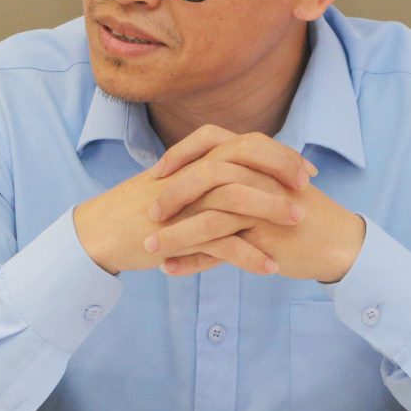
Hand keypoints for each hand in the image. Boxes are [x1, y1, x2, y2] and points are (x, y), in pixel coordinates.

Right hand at [73, 125, 315, 275]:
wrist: (102, 232)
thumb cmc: (142, 209)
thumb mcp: (181, 183)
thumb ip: (210, 176)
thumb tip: (246, 176)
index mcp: (196, 159)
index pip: (247, 143)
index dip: (281, 154)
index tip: (306, 170)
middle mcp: (193, 172)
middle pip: (246, 157)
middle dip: (282, 170)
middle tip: (308, 188)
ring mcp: (186, 202)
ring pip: (237, 195)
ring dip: (272, 207)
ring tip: (299, 222)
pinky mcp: (179, 233)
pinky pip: (220, 242)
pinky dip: (248, 255)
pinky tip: (269, 267)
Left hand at [147, 126, 365, 281]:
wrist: (336, 241)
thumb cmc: (299, 214)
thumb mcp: (267, 186)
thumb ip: (238, 177)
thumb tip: (198, 178)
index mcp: (257, 158)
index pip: (210, 140)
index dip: (180, 153)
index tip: (156, 172)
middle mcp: (258, 177)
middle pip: (204, 176)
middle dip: (171, 195)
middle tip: (149, 214)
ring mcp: (262, 208)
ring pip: (208, 217)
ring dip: (174, 234)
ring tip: (150, 249)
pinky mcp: (264, 238)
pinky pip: (221, 250)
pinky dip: (192, 261)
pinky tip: (170, 270)